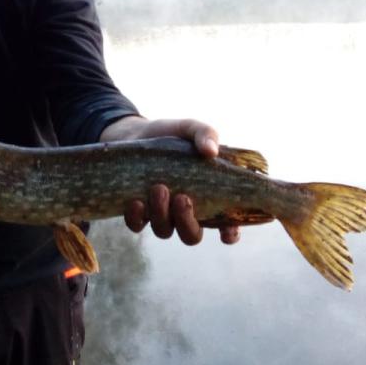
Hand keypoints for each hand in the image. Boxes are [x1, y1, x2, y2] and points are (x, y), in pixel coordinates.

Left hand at [100, 115, 240, 245]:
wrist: (137, 133)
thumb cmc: (173, 135)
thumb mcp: (191, 129)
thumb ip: (205, 134)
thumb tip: (211, 151)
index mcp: (209, 197)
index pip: (226, 226)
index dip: (230, 234)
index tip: (227, 233)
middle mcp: (186, 211)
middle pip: (191, 235)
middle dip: (187, 222)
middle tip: (182, 198)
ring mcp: (161, 214)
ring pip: (164, 230)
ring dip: (162, 215)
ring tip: (158, 188)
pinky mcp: (138, 211)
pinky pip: (137, 225)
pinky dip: (136, 217)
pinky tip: (136, 201)